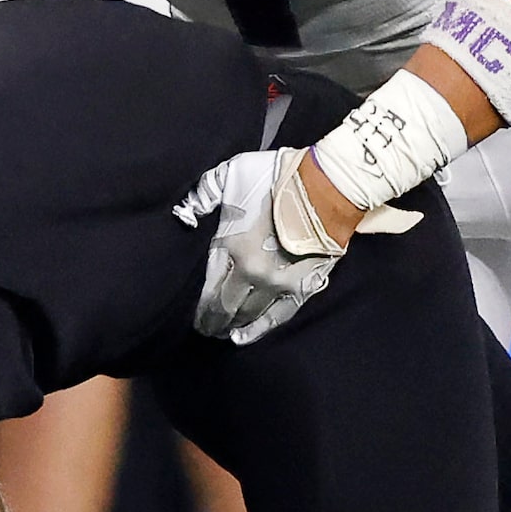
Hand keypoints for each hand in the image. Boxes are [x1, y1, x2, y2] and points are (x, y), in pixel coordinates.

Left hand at [173, 149, 341, 345]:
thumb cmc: (275, 176)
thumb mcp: (229, 174)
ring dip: (234, 327)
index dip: (200, 306)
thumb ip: (202, 195)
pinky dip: (261, 329)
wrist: (326, 185)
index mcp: (232, 246)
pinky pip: (278, 316)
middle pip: (227, 306)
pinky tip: (246, 337)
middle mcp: (252, 271)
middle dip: (214, 321)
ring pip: (250, 314)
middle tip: (206, 331)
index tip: (194, 317)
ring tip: (224, 334)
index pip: (209, 287)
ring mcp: (279, 282)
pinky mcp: (303, 286)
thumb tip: (184, 215)